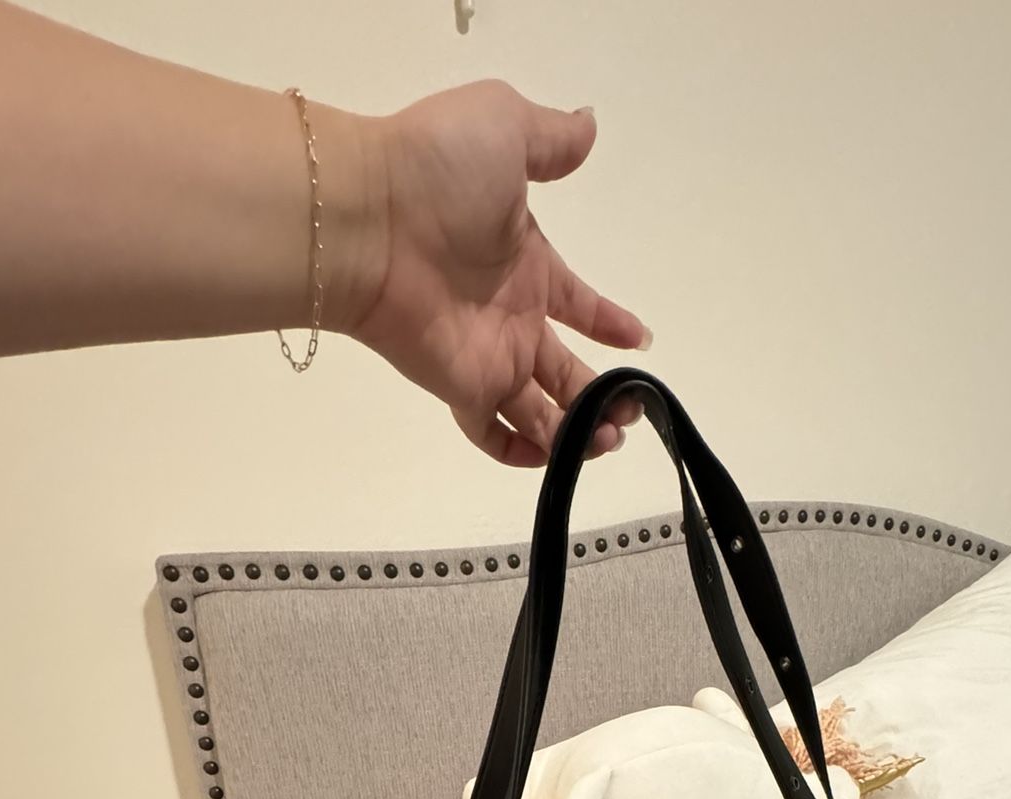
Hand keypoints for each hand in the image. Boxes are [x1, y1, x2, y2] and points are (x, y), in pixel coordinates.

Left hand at [328, 83, 648, 465]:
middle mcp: (511, 315)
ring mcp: (488, 355)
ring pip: (541, 409)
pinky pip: (493, 432)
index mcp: (528, 261)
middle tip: (633, 409)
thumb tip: (589, 126)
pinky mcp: (465, 387)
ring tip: (611, 437)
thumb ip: (552, 140)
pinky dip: (524, 453)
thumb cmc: (436, 170)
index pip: (578, 303)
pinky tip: (556, 459)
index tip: (640, 342)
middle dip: (603, 393)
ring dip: (579, 429)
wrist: (370, 217)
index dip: (610, 323)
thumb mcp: (507, 127)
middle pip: (565, 368)